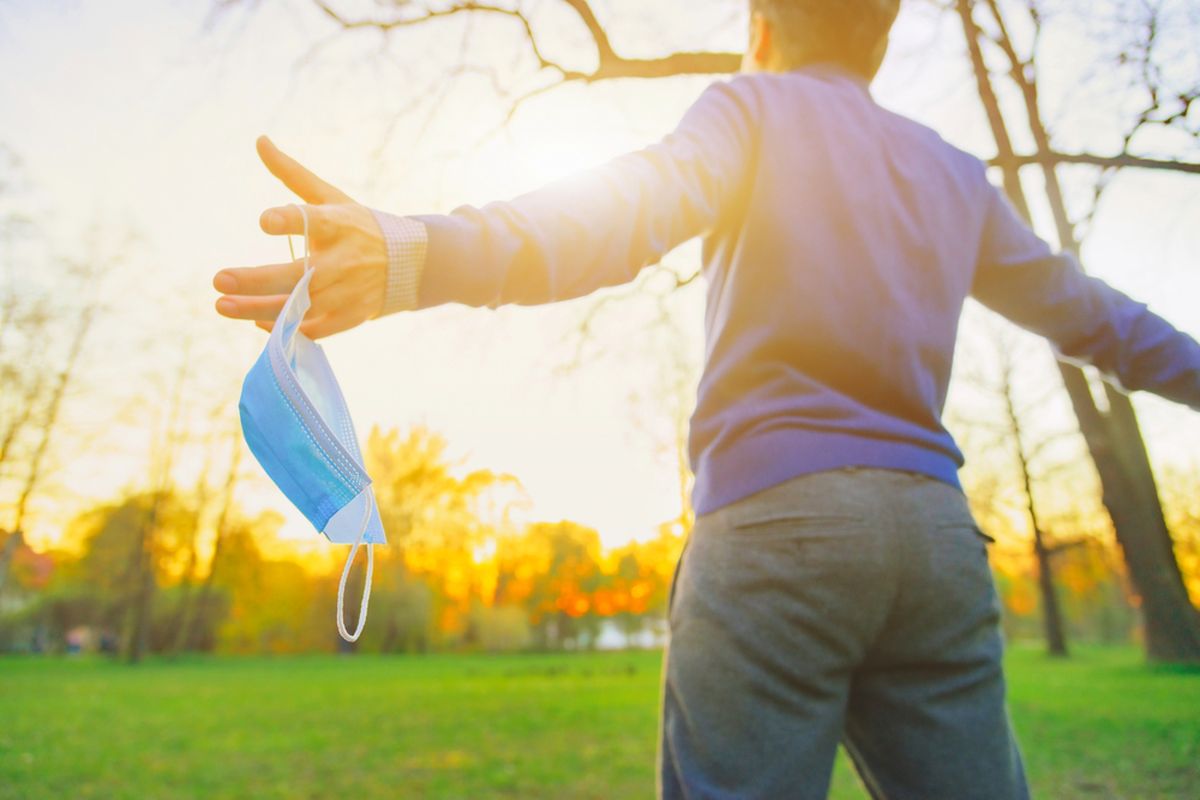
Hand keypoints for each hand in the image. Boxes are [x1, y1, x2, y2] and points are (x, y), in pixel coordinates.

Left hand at [213, 136, 386, 338]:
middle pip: (298, 275)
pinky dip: (286, 329)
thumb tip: (259, 140)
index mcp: (338, 224)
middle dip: (257, 280)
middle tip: (218, 279)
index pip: (312, 221)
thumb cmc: (358, 225)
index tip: (264, 221)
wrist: (409, 264)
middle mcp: (344, 260)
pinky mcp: (351, 317)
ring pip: (301, 307)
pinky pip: (314, 329)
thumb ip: (292, 173)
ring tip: (222, 305)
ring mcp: (349, 292)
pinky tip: (256, 323)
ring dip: (259, 309)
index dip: (289, 222)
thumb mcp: (330, 196)